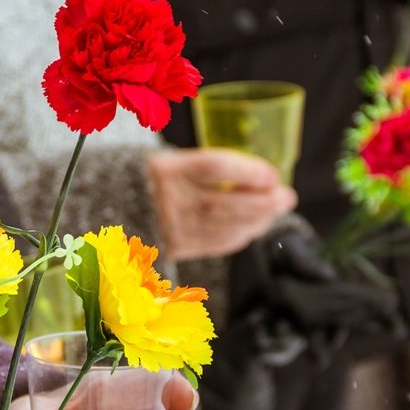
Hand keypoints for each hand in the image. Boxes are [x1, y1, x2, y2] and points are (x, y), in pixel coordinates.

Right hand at [148, 148, 297, 260]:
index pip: (213, 169)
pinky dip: (240, 236)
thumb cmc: (161, 179)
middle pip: (222, 203)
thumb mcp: (179, 162)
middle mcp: (165, 199)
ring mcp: (170, 227)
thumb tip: (265, 181)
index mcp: (166, 168)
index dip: (248, 172)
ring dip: (257, 221)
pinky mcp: (176, 247)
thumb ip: (215, 169)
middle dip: (261, 202)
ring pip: (223, 227)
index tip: (273, 175)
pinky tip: (253, 227)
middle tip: (287, 198)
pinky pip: (216, 244)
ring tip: (274, 211)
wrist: (122, 205)